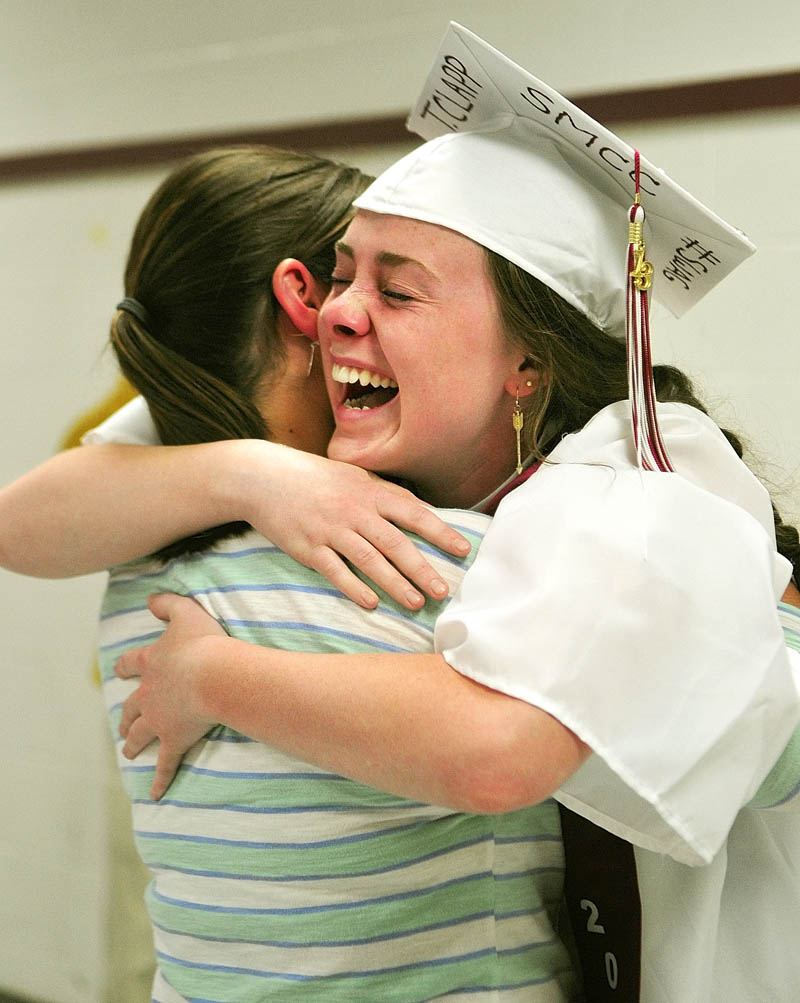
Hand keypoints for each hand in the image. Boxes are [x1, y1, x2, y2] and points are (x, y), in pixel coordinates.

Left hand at [115, 593, 225, 798]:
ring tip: (128, 752)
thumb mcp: (186, 612)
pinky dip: (159, 779)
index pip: (132, 665)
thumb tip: (150, 599)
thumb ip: (167, 603)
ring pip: (140, 734)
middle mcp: (149, 694)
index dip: (126, 668)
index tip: (119, 672)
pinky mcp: (174, 740)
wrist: (214, 674)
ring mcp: (159, 719)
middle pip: (131, 707)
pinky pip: (165, 764)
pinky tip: (154, 794)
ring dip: (133, 742)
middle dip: (125, 716)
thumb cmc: (203, 643)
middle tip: (122, 725)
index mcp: (151, 664)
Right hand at [238, 443, 470, 609]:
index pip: (413, 513)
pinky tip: (372, 604)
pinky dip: (355, 589)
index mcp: (369, 492)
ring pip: (369, 562)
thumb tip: (419, 511)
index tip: (463, 549)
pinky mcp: (308, 548)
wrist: (262, 478)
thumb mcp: (352, 476)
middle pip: (395, 544)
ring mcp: (330, 530)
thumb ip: (383, 495)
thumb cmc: (313, 477)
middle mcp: (353, 511)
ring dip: (395, 585)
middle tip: (444, 592)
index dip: (440, 532)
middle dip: (422, 570)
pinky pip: (336, 572)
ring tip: (416, 603)